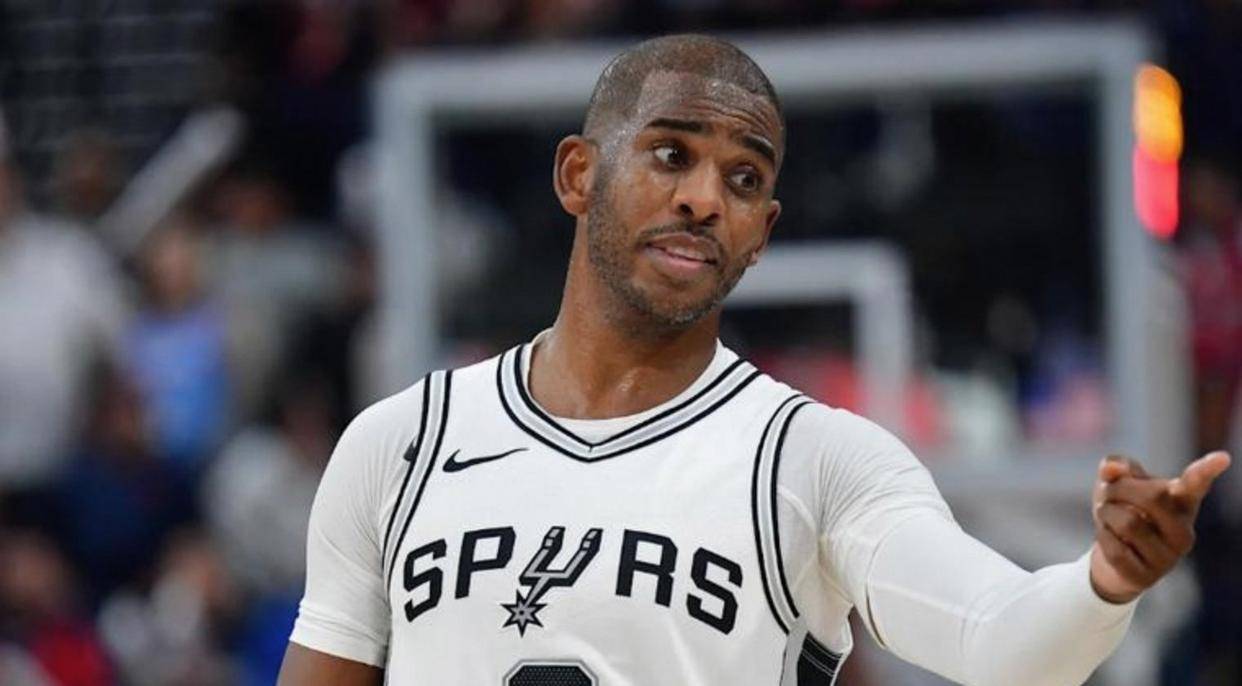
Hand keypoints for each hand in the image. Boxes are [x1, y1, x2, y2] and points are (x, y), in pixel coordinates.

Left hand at [1089, 451, 1231, 603]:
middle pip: (1151, 497)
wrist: (1111, 560)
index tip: (1221, 458)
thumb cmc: (1122, 510)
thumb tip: (1110, 468)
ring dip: (1106, 513)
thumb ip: (1116, 467)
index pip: (1196, 485)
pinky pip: (1116, 549)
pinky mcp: (1147, 577)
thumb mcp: (1118, 483)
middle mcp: (1183, 531)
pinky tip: (1110, 540)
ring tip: (1107, 517)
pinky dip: (1103, 537)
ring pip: (1129, 522)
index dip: (1207, 470)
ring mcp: (1169, 558)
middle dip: (1118, 489)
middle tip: (1106, 493)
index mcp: (1182, 502)